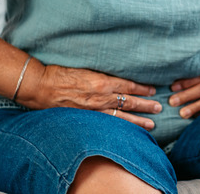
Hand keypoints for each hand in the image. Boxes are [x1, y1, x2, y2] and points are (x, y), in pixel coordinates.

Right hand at [19, 64, 162, 130]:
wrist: (41, 86)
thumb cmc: (60, 74)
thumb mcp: (85, 68)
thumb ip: (101, 73)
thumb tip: (115, 75)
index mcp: (101, 81)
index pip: (127, 85)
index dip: (142, 88)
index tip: (153, 90)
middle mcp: (100, 96)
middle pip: (128, 102)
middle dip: (145, 105)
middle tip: (159, 108)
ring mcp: (93, 109)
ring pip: (121, 116)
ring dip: (137, 120)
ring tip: (151, 124)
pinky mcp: (86, 117)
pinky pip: (107, 124)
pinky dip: (119, 127)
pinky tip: (128, 131)